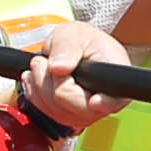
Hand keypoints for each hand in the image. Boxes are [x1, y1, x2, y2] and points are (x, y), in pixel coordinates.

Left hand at [15, 23, 131, 131]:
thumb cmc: (83, 41)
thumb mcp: (76, 33)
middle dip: (50, 81)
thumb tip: (59, 67)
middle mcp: (104, 103)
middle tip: (43, 61)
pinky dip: (35, 93)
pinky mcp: (69, 117)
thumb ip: (67, 47)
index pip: (112, 101)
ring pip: (55, 109)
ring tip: (41, 64)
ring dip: (39, 85)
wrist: (77, 49)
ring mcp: (86, 114)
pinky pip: (45, 111)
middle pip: (73, 105)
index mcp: (115, 80)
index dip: (103, 103)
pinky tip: (38, 78)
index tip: (94, 101)